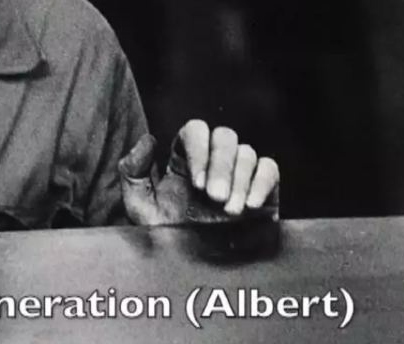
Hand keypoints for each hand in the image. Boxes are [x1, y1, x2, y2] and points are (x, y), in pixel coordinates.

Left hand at [118, 121, 278, 225]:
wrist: (196, 273)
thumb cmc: (167, 238)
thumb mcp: (140, 208)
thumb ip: (133, 171)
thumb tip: (149, 139)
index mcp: (185, 158)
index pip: (196, 130)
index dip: (199, 148)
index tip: (196, 182)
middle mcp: (214, 161)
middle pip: (225, 137)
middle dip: (221, 166)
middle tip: (215, 199)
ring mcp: (240, 175)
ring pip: (247, 153)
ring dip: (240, 180)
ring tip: (230, 211)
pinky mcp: (263, 191)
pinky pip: (270, 169)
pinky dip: (263, 183)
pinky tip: (251, 205)